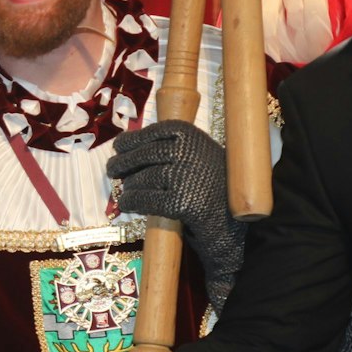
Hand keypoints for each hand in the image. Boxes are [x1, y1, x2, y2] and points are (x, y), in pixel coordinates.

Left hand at [107, 120, 244, 303]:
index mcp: (192, 135)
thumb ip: (176, 148)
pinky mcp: (180, 201)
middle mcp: (187, 151)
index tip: (119, 147)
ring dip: (129, 186)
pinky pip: (145, 199)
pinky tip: (127, 204)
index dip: (131, 141)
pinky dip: (132, 202)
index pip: (153, 132)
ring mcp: (183, 176)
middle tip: (113, 171)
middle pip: (143, 155)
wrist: (239, 219)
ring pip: (142, 178)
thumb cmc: (217, 186)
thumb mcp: (201, 155)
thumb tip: (131, 148)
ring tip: (126, 192)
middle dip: (123, 163)